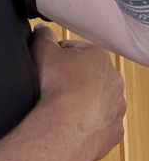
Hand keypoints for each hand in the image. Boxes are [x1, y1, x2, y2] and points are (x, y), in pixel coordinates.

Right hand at [31, 25, 125, 160]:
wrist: (66, 127)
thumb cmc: (57, 86)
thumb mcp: (42, 50)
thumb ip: (43, 35)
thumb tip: (42, 30)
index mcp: (99, 56)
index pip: (76, 49)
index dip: (58, 56)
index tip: (49, 66)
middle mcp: (115, 79)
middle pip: (89, 74)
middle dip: (73, 78)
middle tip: (54, 85)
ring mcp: (117, 107)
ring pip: (97, 99)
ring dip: (83, 101)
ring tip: (62, 105)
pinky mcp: (115, 130)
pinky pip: (100, 123)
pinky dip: (88, 123)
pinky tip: (72, 122)